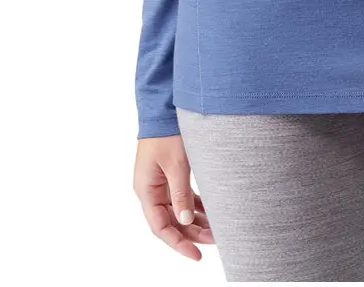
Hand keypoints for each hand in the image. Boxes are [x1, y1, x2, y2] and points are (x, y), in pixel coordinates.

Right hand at [134, 136, 216, 259]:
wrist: (163, 107)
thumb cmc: (166, 133)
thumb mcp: (176, 164)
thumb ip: (180, 194)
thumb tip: (186, 221)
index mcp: (146, 190)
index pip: (161, 227)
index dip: (178, 243)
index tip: (196, 255)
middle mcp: (151, 190)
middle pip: (171, 221)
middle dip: (192, 233)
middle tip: (215, 240)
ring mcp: (160, 182)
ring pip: (178, 210)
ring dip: (195, 220)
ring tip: (217, 229)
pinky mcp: (170, 174)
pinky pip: (182, 197)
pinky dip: (195, 205)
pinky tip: (211, 210)